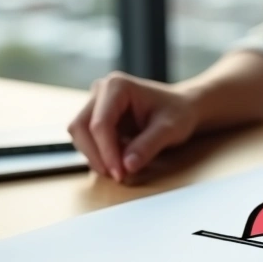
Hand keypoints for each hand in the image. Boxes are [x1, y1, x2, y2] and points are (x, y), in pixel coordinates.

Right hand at [67, 71, 199, 181]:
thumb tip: (127, 166)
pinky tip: (119, 163)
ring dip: (95, 157)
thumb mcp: (170, 130)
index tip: (120, 174)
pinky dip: (99, 155)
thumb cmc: (178, 113)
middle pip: (80, 127)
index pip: (100, 123)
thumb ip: (148, 146)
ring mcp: (96, 104)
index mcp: (117, 86)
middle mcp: (101, 91)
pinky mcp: (96, 118)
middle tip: (118, 176)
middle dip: (96, 155)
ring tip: (121, 171)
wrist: (183, 108)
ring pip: (79, 135)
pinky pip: (87, 140)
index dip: (106, 152)